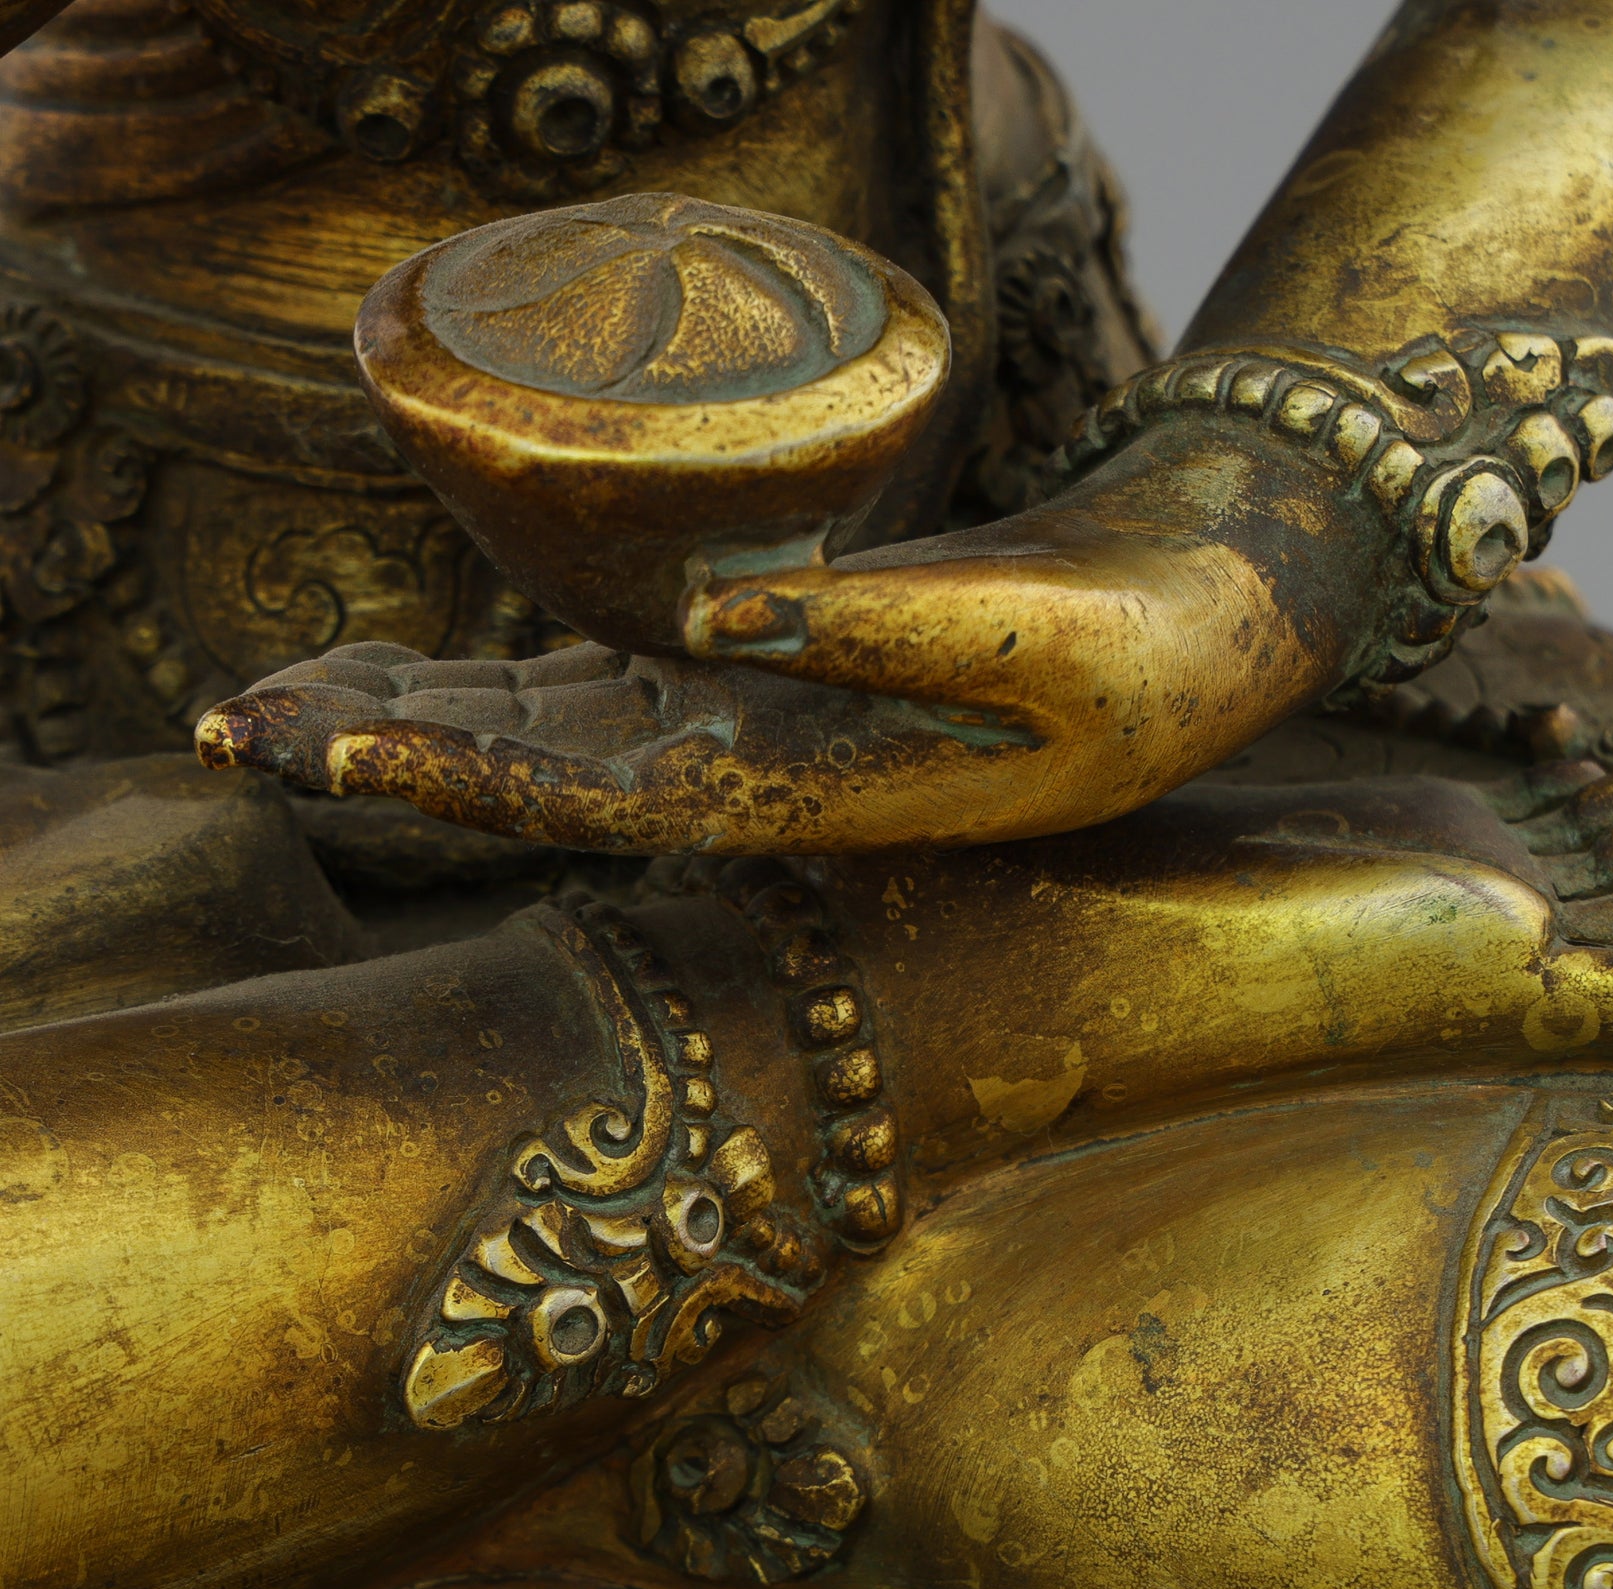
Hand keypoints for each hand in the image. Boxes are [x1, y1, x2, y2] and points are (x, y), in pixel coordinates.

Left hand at [197, 416, 1349, 857]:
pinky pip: (616, 681)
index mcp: (822, 792)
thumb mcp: (1039, 632)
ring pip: (560, 730)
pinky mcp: (781, 672)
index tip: (328, 748)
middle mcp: (772, 778)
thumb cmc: (1154, 639)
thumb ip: (878, 626)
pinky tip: (429, 657)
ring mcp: (770, 728)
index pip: (602, 799)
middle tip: (233, 724)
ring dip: (427, 716)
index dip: (460, 772)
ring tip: (288, 697)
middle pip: (543, 775)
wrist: (1218, 622)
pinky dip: (512, 669)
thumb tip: (711, 604)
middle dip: (394, 752)